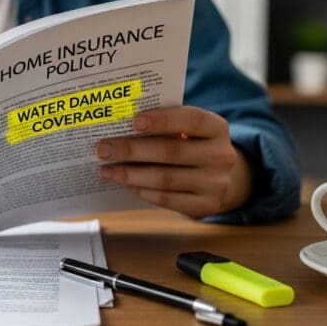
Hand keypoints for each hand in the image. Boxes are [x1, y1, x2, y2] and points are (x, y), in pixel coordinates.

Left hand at [96, 106, 252, 218]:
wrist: (223, 179)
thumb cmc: (193, 146)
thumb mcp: (190, 131)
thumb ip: (165, 126)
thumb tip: (120, 128)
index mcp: (217, 128)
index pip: (191, 119)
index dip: (162, 120)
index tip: (133, 121)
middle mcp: (221, 156)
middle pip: (172, 151)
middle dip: (132, 150)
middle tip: (103, 149)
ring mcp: (215, 183)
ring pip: (166, 178)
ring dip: (131, 175)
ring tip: (106, 170)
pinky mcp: (204, 206)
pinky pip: (167, 199)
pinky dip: (142, 191)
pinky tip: (125, 184)